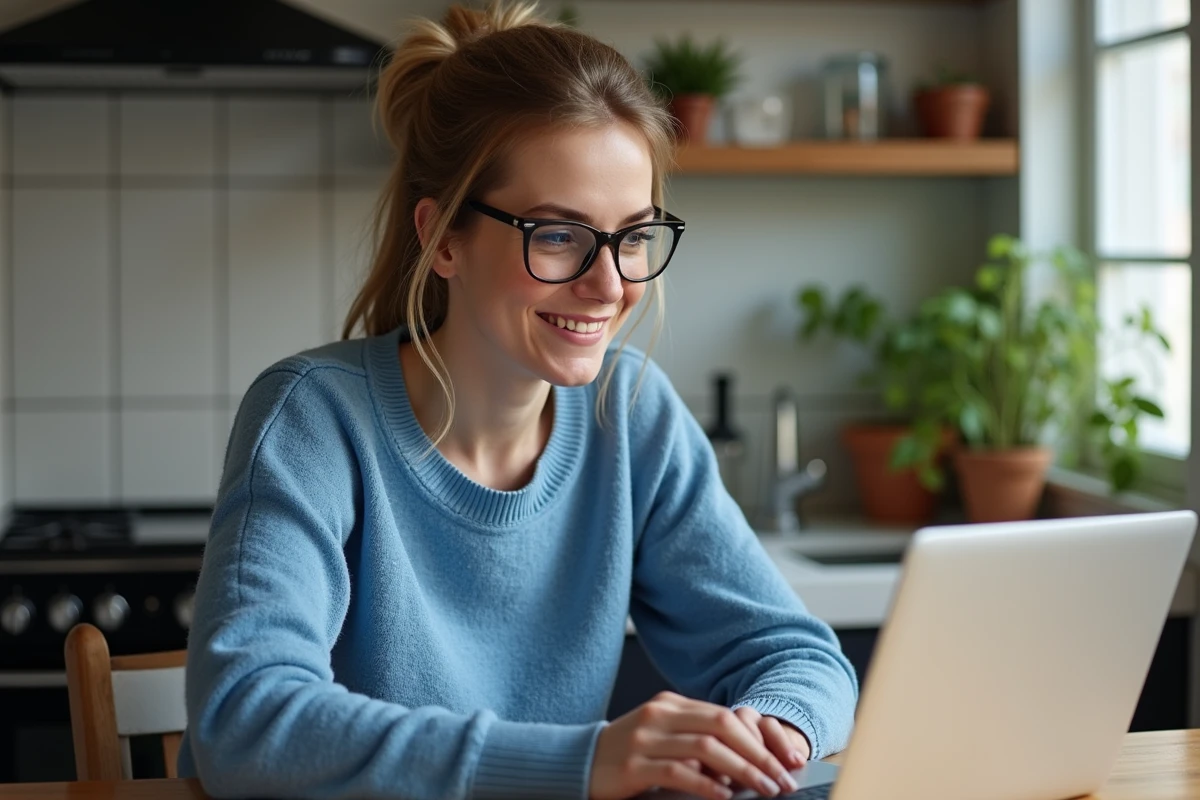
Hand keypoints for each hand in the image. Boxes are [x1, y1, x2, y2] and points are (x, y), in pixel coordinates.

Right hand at [589, 691, 800, 799]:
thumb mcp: (663, 735)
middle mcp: (660, 715)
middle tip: (782, 780)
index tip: (785, 762)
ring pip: (706, 748)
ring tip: (763, 790)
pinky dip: (706, 784)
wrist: (580, 762)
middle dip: (758, 754)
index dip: (760, 740)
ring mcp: (645, 739)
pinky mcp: (634, 765)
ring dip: (742, 771)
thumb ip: (697, 737)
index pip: (726, 716)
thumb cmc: (629, 753)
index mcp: (671, 704)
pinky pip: (678, 772)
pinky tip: (724, 796)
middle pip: (722, 726)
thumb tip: (748, 758)